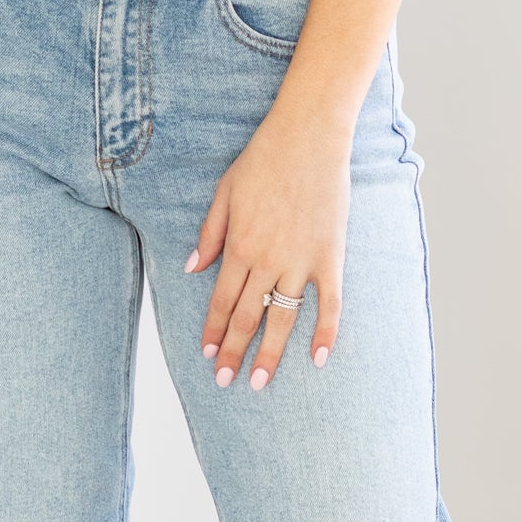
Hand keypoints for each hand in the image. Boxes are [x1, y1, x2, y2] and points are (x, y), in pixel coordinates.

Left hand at [186, 101, 349, 387]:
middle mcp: (266, 260)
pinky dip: (325, 333)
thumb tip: (192, 268)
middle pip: (247, 317)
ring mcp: (300, 261)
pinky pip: (329, 303)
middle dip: (235, 352)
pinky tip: (319, 359)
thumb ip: (209, 233)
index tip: (209, 356)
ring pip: (282, 318)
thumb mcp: (224, 193)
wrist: (308, 137)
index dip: (215, 331)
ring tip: (261, 383)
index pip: (222, 301)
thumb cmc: (263, 160)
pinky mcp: (330, 256)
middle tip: (227, 383)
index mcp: (237, 246)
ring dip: (270, 353)